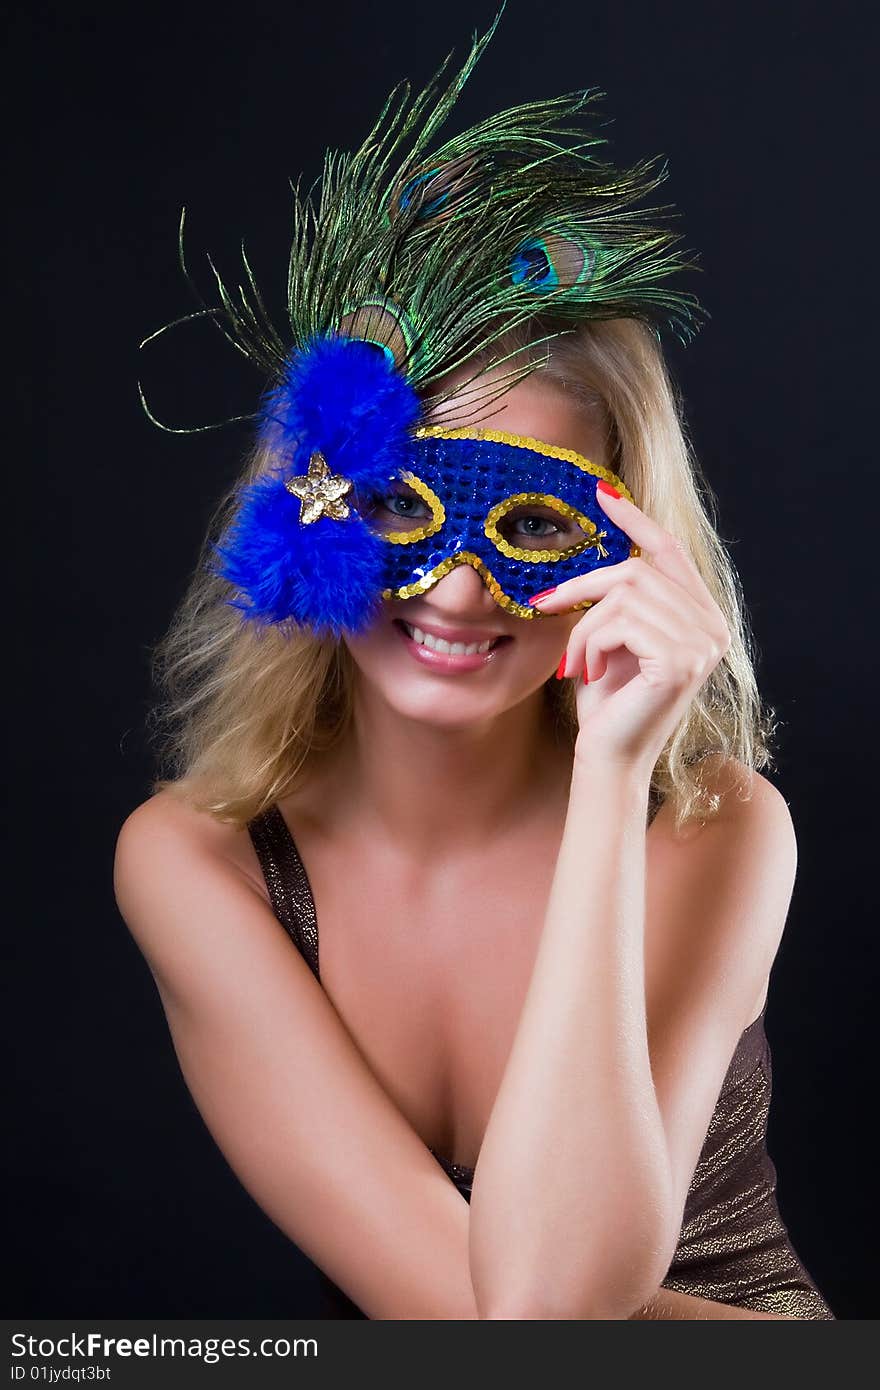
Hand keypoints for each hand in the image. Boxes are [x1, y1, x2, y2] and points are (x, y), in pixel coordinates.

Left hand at [530, 485, 730, 773]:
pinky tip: (585, 673)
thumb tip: (606, 539)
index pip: (671, 551)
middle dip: (584, 587)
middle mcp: (713, 628)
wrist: (607, 758)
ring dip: (584, 626)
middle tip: (546, 604)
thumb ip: (621, 596)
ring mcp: (702, 645)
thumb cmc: (606, 702)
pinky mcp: (679, 662)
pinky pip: (620, 621)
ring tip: (576, 661)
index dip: (636, 519)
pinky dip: (590, 642)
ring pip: (624, 594)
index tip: (601, 493)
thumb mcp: (613, 636)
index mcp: (703, 618)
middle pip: (639, 570)